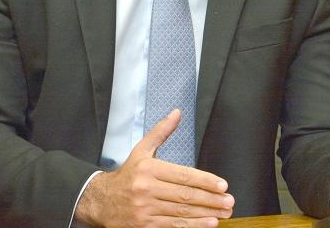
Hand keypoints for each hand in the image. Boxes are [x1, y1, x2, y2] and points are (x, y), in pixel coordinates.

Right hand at [74, 109, 234, 226]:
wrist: (100, 201)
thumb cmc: (127, 175)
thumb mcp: (141, 150)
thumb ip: (161, 132)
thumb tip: (177, 113)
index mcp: (149, 169)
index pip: (183, 175)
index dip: (205, 181)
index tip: (222, 185)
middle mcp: (147, 189)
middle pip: (185, 195)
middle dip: (211, 199)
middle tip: (229, 201)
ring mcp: (145, 209)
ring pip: (182, 212)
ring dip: (206, 213)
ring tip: (224, 212)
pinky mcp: (144, 225)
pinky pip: (173, 226)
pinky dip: (193, 225)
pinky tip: (208, 223)